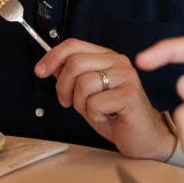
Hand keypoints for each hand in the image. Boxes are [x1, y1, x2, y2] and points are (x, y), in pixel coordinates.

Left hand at [35, 39, 174, 159]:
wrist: (143, 137)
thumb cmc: (115, 115)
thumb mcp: (87, 94)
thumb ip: (72, 77)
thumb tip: (50, 65)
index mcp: (107, 57)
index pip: (74, 45)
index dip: (53, 56)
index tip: (40, 71)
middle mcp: (118, 62)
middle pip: (75, 63)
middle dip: (63, 87)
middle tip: (69, 102)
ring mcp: (126, 77)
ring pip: (83, 84)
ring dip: (81, 104)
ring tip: (94, 111)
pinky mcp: (129, 96)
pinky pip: (95, 103)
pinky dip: (94, 115)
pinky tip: (107, 117)